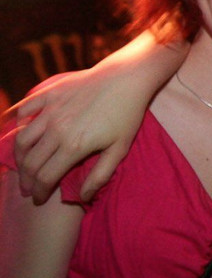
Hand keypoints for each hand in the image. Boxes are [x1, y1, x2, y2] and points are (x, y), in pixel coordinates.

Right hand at [6, 68, 139, 204]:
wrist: (126, 78)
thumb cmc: (127, 114)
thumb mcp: (120, 148)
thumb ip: (100, 175)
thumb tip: (84, 196)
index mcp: (73, 146)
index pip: (45, 177)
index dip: (40, 192)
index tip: (39, 199)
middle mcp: (56, 129)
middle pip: (30, 162)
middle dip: (26, 180)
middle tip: (27, 189)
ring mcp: (50, 110)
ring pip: (21, 139)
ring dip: (18, 157)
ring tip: (23, 166)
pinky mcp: (49, 94)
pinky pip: (24, 110)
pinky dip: (17, 123)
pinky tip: (20, 132)